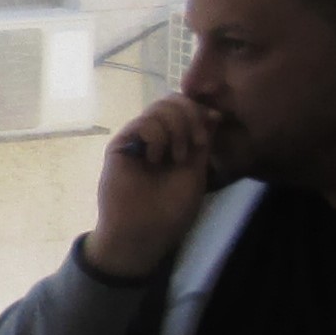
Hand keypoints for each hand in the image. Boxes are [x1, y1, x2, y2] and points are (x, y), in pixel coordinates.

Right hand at [89, 95, 215, 280]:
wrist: (144, 233)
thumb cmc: (170, 211)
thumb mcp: (197, 172)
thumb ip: (203, 141)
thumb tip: (213, 112)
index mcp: (174, 142)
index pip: (186, 107)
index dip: (200, 108)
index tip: (214, 120)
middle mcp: (155, 137)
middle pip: (172, 100)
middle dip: (191, 114)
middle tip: (197, 142)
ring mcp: (137, 140)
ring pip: (159, 107)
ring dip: (177, 127)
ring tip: (178, 156)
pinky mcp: (120, 145)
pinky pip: (143, 123)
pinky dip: (157, 137)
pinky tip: (156, 159)